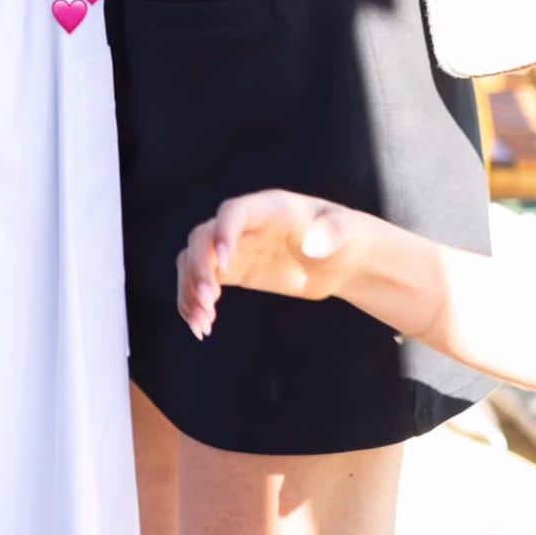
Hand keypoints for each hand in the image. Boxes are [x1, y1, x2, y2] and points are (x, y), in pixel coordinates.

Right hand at [177, 188, 366, 339]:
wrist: (342, 258)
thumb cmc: (345, 236)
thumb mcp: (346, 231)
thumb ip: (331, 234)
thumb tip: (313, 245)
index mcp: (269, 208)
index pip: (232, 212)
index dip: (222, 235)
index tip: (225, 267)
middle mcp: (244, 225)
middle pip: (203, 237)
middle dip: (199, 269)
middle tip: (208, 304)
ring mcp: (235, 247)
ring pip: (194, 259)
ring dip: (189, 289)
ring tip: (202, 323)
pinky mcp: (235, 270)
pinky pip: (201, 279)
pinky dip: (193, 301)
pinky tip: (201, 326)